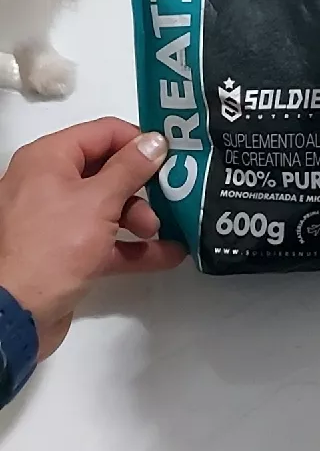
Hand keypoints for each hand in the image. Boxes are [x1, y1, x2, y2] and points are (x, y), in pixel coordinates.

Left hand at [0, 118, 186, 358]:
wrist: (16, 316)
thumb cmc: (52, 248)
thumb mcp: (98, 201)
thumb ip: (131, 169)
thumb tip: (155, 141)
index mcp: (49, 159)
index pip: (103, 133)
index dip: (138, 141)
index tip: (171, 156)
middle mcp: (48, 183)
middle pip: (106, 170)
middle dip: (141, 186)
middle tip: (168, 198)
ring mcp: (54, 220)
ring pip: (106, 207)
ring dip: (138, 217)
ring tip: (159, 233)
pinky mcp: (62, 253)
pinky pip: (102, 240)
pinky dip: (130, 246)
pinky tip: (166, 255)